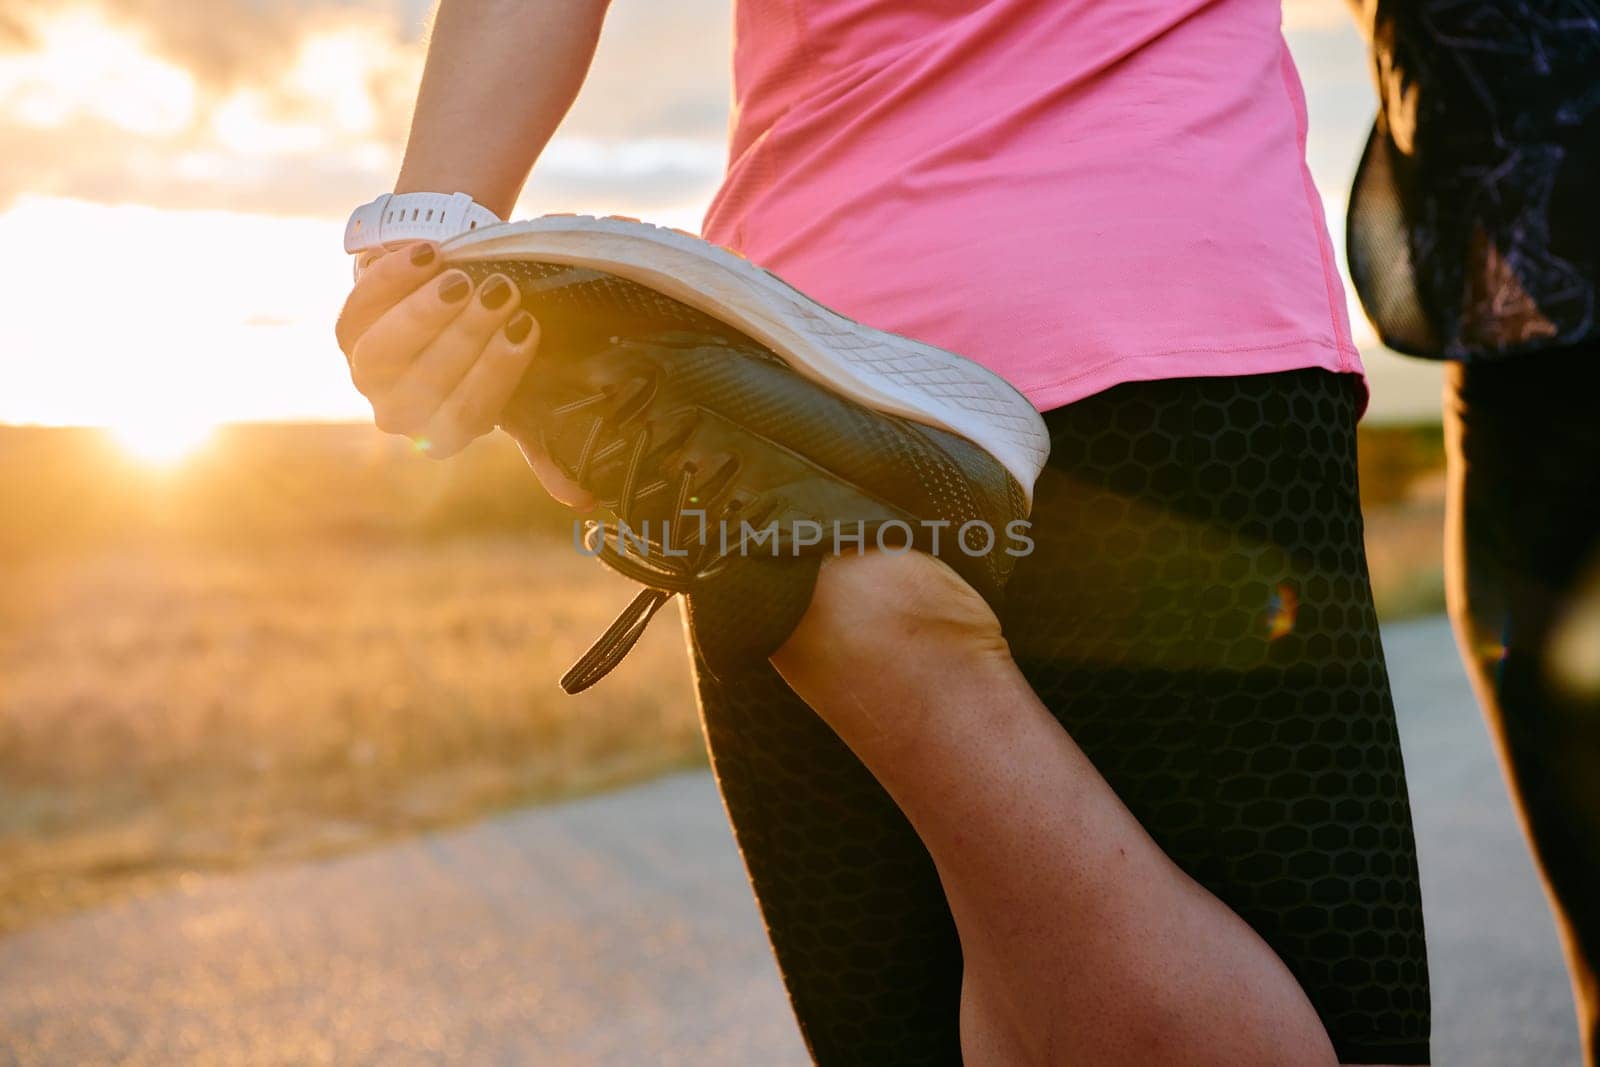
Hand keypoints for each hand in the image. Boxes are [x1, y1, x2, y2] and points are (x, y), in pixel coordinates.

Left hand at [334, 242, 594, 506]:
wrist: (451, 299)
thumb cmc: (493, 349)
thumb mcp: (521, 394)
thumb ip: (544, 440)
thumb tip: (581, 501)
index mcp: (446, 433)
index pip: (467, 414)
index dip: (494, 371)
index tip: (526, 327)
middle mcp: (401, 413)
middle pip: (423, 383)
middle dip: (465, 335)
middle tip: (502, 292)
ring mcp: (369, 374)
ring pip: (380, 354)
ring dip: (422, 314)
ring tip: (463, 277)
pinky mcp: (348, 330)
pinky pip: (360, 308)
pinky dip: (392, 279)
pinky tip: (431, 254)